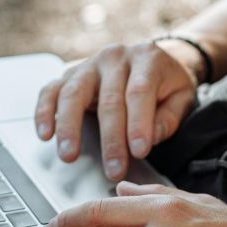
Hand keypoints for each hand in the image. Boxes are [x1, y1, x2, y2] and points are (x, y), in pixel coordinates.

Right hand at [35, 42, 200, 181]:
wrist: (150, 60)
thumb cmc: (166, 84)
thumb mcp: (183, 96)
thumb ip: (170, 117)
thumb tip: (151, 137)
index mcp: (147, 58)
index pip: (139, 91)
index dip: (138, 123)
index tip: (139, 151)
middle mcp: (115, 57)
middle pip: (108, 98)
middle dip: (110, 138)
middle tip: (113, 168)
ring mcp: (89, 64)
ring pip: (73, 93)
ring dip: (69, 127)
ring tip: (69, 155)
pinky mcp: (69, 74)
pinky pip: (51, 90)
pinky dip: (44, 112)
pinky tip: (45, 134)